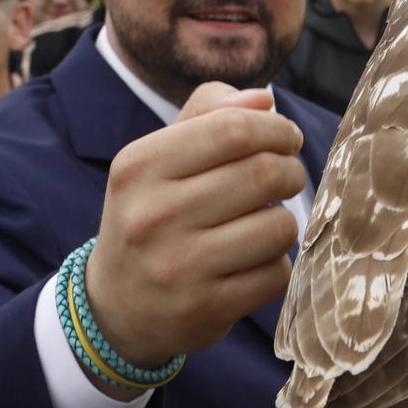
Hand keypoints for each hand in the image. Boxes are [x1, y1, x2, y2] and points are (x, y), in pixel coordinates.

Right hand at [83, 84, 305, 373]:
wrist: (115, 307)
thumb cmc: (152, 216)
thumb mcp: (159, 161)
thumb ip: (209, 117)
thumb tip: (264, 99)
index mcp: (139, 166)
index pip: (232, 129)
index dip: (275, 129)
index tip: (286, 137)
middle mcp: (153, 214)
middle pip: (263, 174)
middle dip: (291, 171)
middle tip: (288, 177)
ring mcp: (178, 266)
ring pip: (278, 227)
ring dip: (285, 222)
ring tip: (265, 223)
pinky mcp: (205, 308)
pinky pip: (276, 274)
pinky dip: (276, 265)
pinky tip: (253, 263)